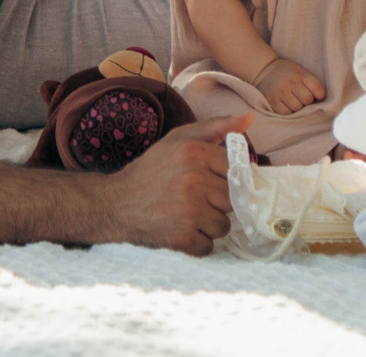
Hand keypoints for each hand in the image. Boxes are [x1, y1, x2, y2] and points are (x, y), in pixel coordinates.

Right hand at [90, 115, 244, 253]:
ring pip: (223, 226)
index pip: (236, 172)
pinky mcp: (181, 238)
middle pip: (232, 201)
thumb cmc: (152, 169)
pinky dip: (197, 244)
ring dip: (208, 225)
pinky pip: (208, 247)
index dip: (223, 179)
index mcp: (196, 152)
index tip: (207, 182)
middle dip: (216, 203)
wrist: (115, 203)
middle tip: (194, 200)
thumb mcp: (179, 139)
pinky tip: (181, 231)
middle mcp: (194, 181)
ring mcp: (188, 212)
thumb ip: (215, 127)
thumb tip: (249, 119)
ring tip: (187, 216)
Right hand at [255, 57, 327, 112]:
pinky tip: (287, 105)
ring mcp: (281, 92)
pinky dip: (289, 111)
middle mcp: (290, 83)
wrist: (264, 70)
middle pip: (307, 99)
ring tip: (294, 101)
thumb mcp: (300, 71)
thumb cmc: (287, 73)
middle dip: (307, 101)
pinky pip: (286, 113)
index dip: (320, 95)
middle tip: (303, 99)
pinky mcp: (273, 101)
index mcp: (300, 74)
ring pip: (297, 108)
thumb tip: (321, 101)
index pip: (317, 88)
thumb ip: (310, 82)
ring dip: (298, 107)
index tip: (317, 96)